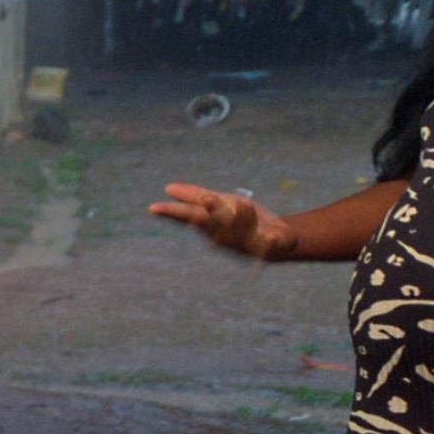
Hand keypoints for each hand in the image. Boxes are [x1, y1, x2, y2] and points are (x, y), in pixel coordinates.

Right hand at [147, 184, 294, 259]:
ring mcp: (246, 241)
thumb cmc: (245, 221)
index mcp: (212, 222)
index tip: (153, 208)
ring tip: (241, 202)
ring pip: (241, 230)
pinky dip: (269, 241)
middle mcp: (225, 234)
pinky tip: (272, 236)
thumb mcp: (221, 203)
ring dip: (241, 217)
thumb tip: (168, 188)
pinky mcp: (268, 246)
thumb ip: (196, 196)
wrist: (280, 241)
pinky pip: (268, 244)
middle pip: (213, 223)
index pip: (190, 214)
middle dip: (209, 211)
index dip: (173, 211)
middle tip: (206, 198)